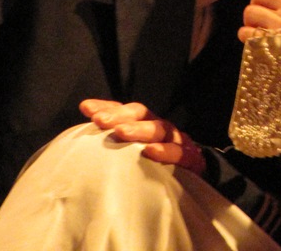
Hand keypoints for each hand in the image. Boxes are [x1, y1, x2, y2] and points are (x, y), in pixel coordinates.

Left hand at [78, 99, 204, 174]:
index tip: (86, 108)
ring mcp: (177, 141)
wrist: (197, 175)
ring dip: (140, 129)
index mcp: (147, 124)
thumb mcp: (135, 153)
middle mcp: (161, 128)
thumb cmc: (157, 164)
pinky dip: (166, 151)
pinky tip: (151, 152)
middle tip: (101, 120)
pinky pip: (179, 153)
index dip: (108, 106)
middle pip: (142, 115)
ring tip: (121, 131)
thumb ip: (115, 145)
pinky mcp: (191, 158)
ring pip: (160, 129)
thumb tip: (83, 142)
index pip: (127, 110)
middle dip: (120, 115)